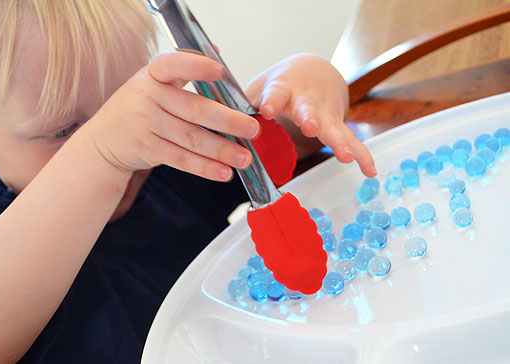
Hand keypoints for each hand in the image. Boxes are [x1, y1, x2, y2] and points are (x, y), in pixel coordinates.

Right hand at [85, 51, 260, 180]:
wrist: (104, 139)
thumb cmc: (138, 105)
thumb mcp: (152, 81)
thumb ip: (182, 67)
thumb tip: (216, 49)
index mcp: (153, 74)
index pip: (173, 64)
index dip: (196, 67)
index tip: (220, 71)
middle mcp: (148, 97)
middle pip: (194, 109)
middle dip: (227, 121)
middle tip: (253, 129)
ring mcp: (147, 125)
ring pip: (191, 138)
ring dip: (221, 150)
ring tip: (245, 158)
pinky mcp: (148, 150)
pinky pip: (181, 160)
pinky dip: (204, 167)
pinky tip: (224, 172)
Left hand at [245, 53, 375, 176]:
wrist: (313, 72)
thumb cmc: (278, 86)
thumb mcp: (255, 90)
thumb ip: (235, 108)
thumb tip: (205, 126)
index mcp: (281, 90)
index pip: (275, 93)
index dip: (272, 100)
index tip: (266, 109)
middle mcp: (305, 100)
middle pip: (309, 109)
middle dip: (311, 118)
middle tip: (311, 127)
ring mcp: (324, 112)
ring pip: (334, 126)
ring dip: (340, 141)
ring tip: (346, 157)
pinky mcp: (338, 124)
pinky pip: (351, 140)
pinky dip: (362, 154)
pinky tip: (369, 170)